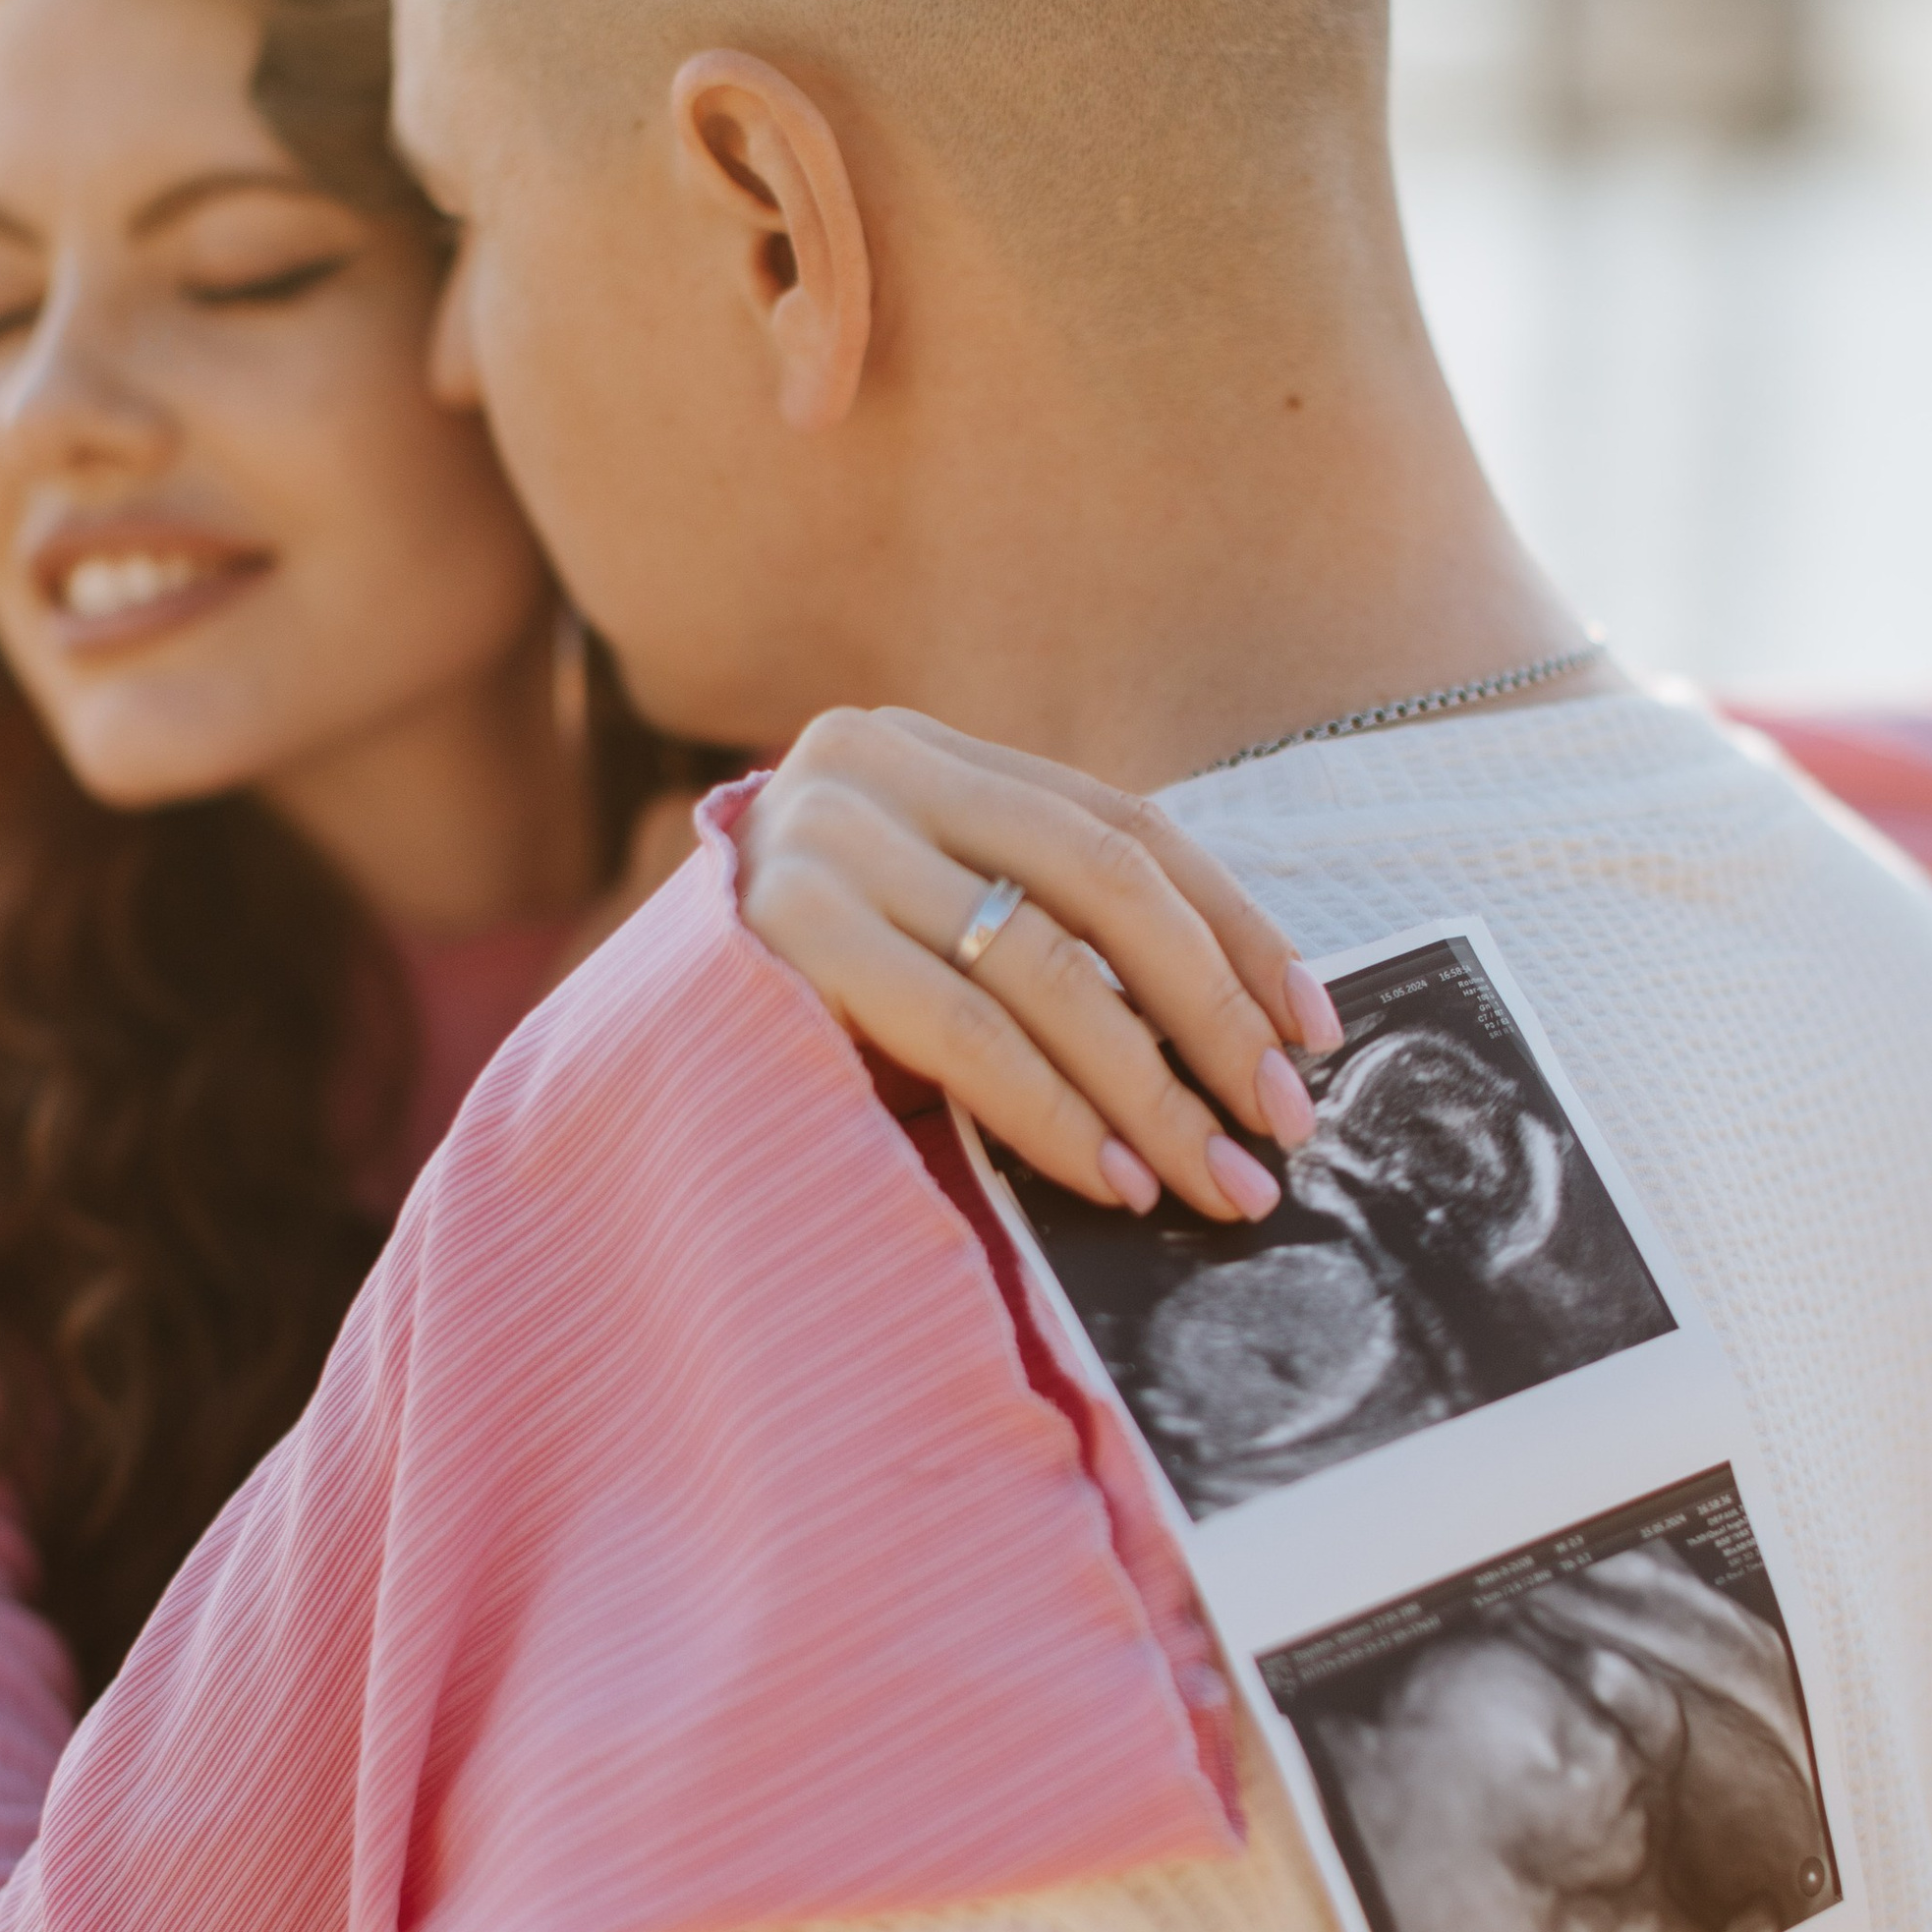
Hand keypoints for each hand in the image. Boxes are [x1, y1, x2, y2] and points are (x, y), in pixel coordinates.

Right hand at [735, 709, 1343, 1220]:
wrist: (617, 1077)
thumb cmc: (801, 1021)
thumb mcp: (935, 946)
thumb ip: (1045, 947)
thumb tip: (1242, 1047)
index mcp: (927, 752)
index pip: (1123, 827)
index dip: (1234, 930)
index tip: (1314, 1031)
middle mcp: (871, 762)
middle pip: (1103, 880)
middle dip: (1211, 1014)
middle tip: (1285, 1123)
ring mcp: (820, 836)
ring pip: (1044, 961)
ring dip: (1150, 1087)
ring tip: (1214, 1179)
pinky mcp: (783, 927)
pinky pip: (963, 1027)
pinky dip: (1056, 1111)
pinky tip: (1115, 1179)